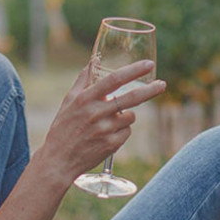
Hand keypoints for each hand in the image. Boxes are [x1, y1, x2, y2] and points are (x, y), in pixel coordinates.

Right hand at [36, 59, 165, 179]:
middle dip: (150, 90)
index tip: (149, 64)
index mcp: (85, 99)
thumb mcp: (69, 101)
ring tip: (107, 123)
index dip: (133, 70)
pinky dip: (121, 131)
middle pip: (132, 98)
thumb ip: (83, 80)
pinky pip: (127, 132)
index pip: (114, 80)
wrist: (58, 160)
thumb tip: (94, 59)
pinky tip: (106, 136)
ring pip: (130, 116)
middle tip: (162, 84)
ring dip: (125, 116)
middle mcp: (96, 113)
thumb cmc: (63, 127)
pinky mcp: (111, 145)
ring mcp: (105, 130)